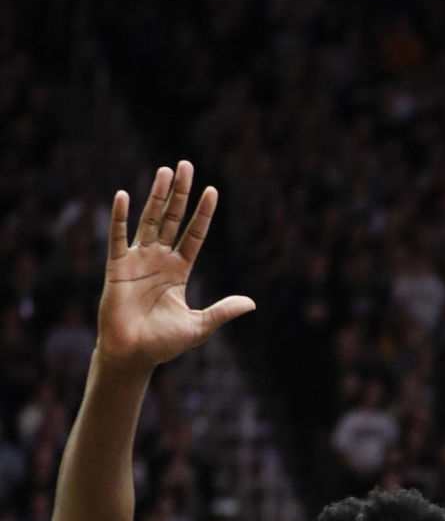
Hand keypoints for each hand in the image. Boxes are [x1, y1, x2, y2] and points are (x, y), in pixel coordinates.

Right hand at [96, 161, 254, 369]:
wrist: (133, 354)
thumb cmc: (164, 343)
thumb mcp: (200, 326)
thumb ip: (222, 311)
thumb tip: (252, 303)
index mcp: (180, 270)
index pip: (195, 235)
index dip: (202, 214)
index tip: (212, 191)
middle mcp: (159, 260)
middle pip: (172, 219)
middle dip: (179, 194)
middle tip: (186, 165)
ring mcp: (138, 260)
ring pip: (149, 221)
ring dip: (156, 196)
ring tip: (165, 171)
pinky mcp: (116, 267)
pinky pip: (118, 237)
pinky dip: (120, 217)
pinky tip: (123, 195)